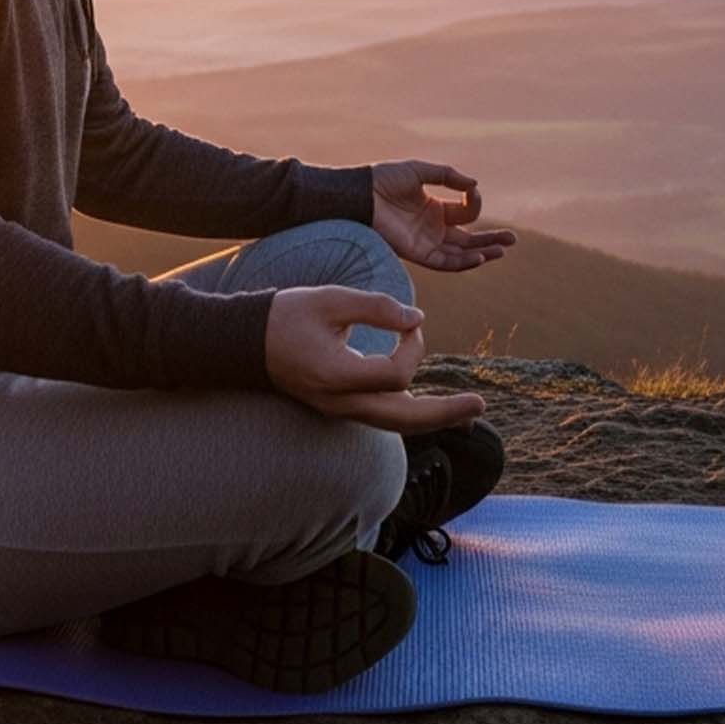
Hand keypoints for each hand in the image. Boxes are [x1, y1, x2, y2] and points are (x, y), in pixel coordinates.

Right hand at [263, 286, 485, 433]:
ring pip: (394, 423)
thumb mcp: (331, 299)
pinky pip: (382, 417)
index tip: (410, 322)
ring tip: (467, 413)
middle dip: (444, 413)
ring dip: (433, 418)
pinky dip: (411, 413)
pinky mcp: (340, 407)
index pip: (396, 375)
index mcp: (337, 375)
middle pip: (403, 419)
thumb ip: (376, 307)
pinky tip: (432, 408)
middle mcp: (340, 402)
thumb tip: (418, 318)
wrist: (245, 343)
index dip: (414, 347)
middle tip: (480, 407)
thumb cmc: (287, 316)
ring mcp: (339, 410)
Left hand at [368, 159, 516, 272]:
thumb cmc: (384, 179)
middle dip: (491, 239)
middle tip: (512, 240)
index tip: (472, 190)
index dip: (474, 201)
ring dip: (482, 253)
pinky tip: (479, 256)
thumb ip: (448, 175)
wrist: (360, 194)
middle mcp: (433, 228)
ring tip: (502, 250)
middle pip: (469, 239)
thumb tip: (474, 185)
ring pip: (461, 254)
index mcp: (435, 208)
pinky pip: (444, 262)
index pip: (466, 212)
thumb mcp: (421, 171)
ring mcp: (426, 242)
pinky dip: (462, 262)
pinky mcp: (417, 253)